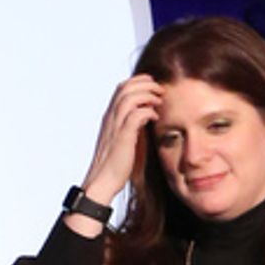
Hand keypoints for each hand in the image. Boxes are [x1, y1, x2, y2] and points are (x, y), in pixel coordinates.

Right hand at [80, 74, 164, 207]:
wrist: (104, 182)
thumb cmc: (115, 164)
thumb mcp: (124, 139)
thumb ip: (133, 125)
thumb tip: (147, 115)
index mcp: (110, 117)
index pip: (121, 88)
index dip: (138, 82)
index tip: (153, 86)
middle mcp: (110, 118)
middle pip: (125, 87)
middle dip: (145, 83)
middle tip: (160, 90)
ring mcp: (115, 127)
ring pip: (129, 97)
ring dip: (148, 94)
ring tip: (159, 100)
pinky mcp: (122, 137)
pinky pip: (136, 115)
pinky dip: (148, 112)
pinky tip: (155, 118)